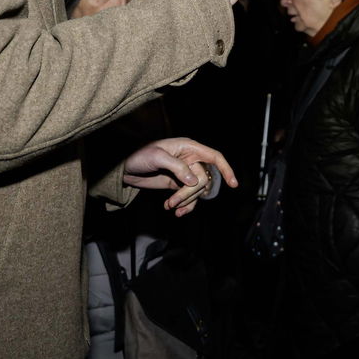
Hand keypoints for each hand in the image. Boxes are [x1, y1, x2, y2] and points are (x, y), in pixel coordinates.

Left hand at [122, 137, 237, 216]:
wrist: (125, 168)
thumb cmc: (139, 155)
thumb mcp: (157, 157)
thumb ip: (177, 167)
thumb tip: (194, 181)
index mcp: (189, 147)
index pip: (214, 157)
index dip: (226, 169)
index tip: (233, 184)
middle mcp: (191, 160)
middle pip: (203, 180)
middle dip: (189, 194)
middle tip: (173, 202)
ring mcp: (185, 174)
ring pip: (197, 192)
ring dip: (186, 202)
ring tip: (169, 206)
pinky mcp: (178, 185)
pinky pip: (190, 198)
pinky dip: (185, 206)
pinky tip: (175, 211)